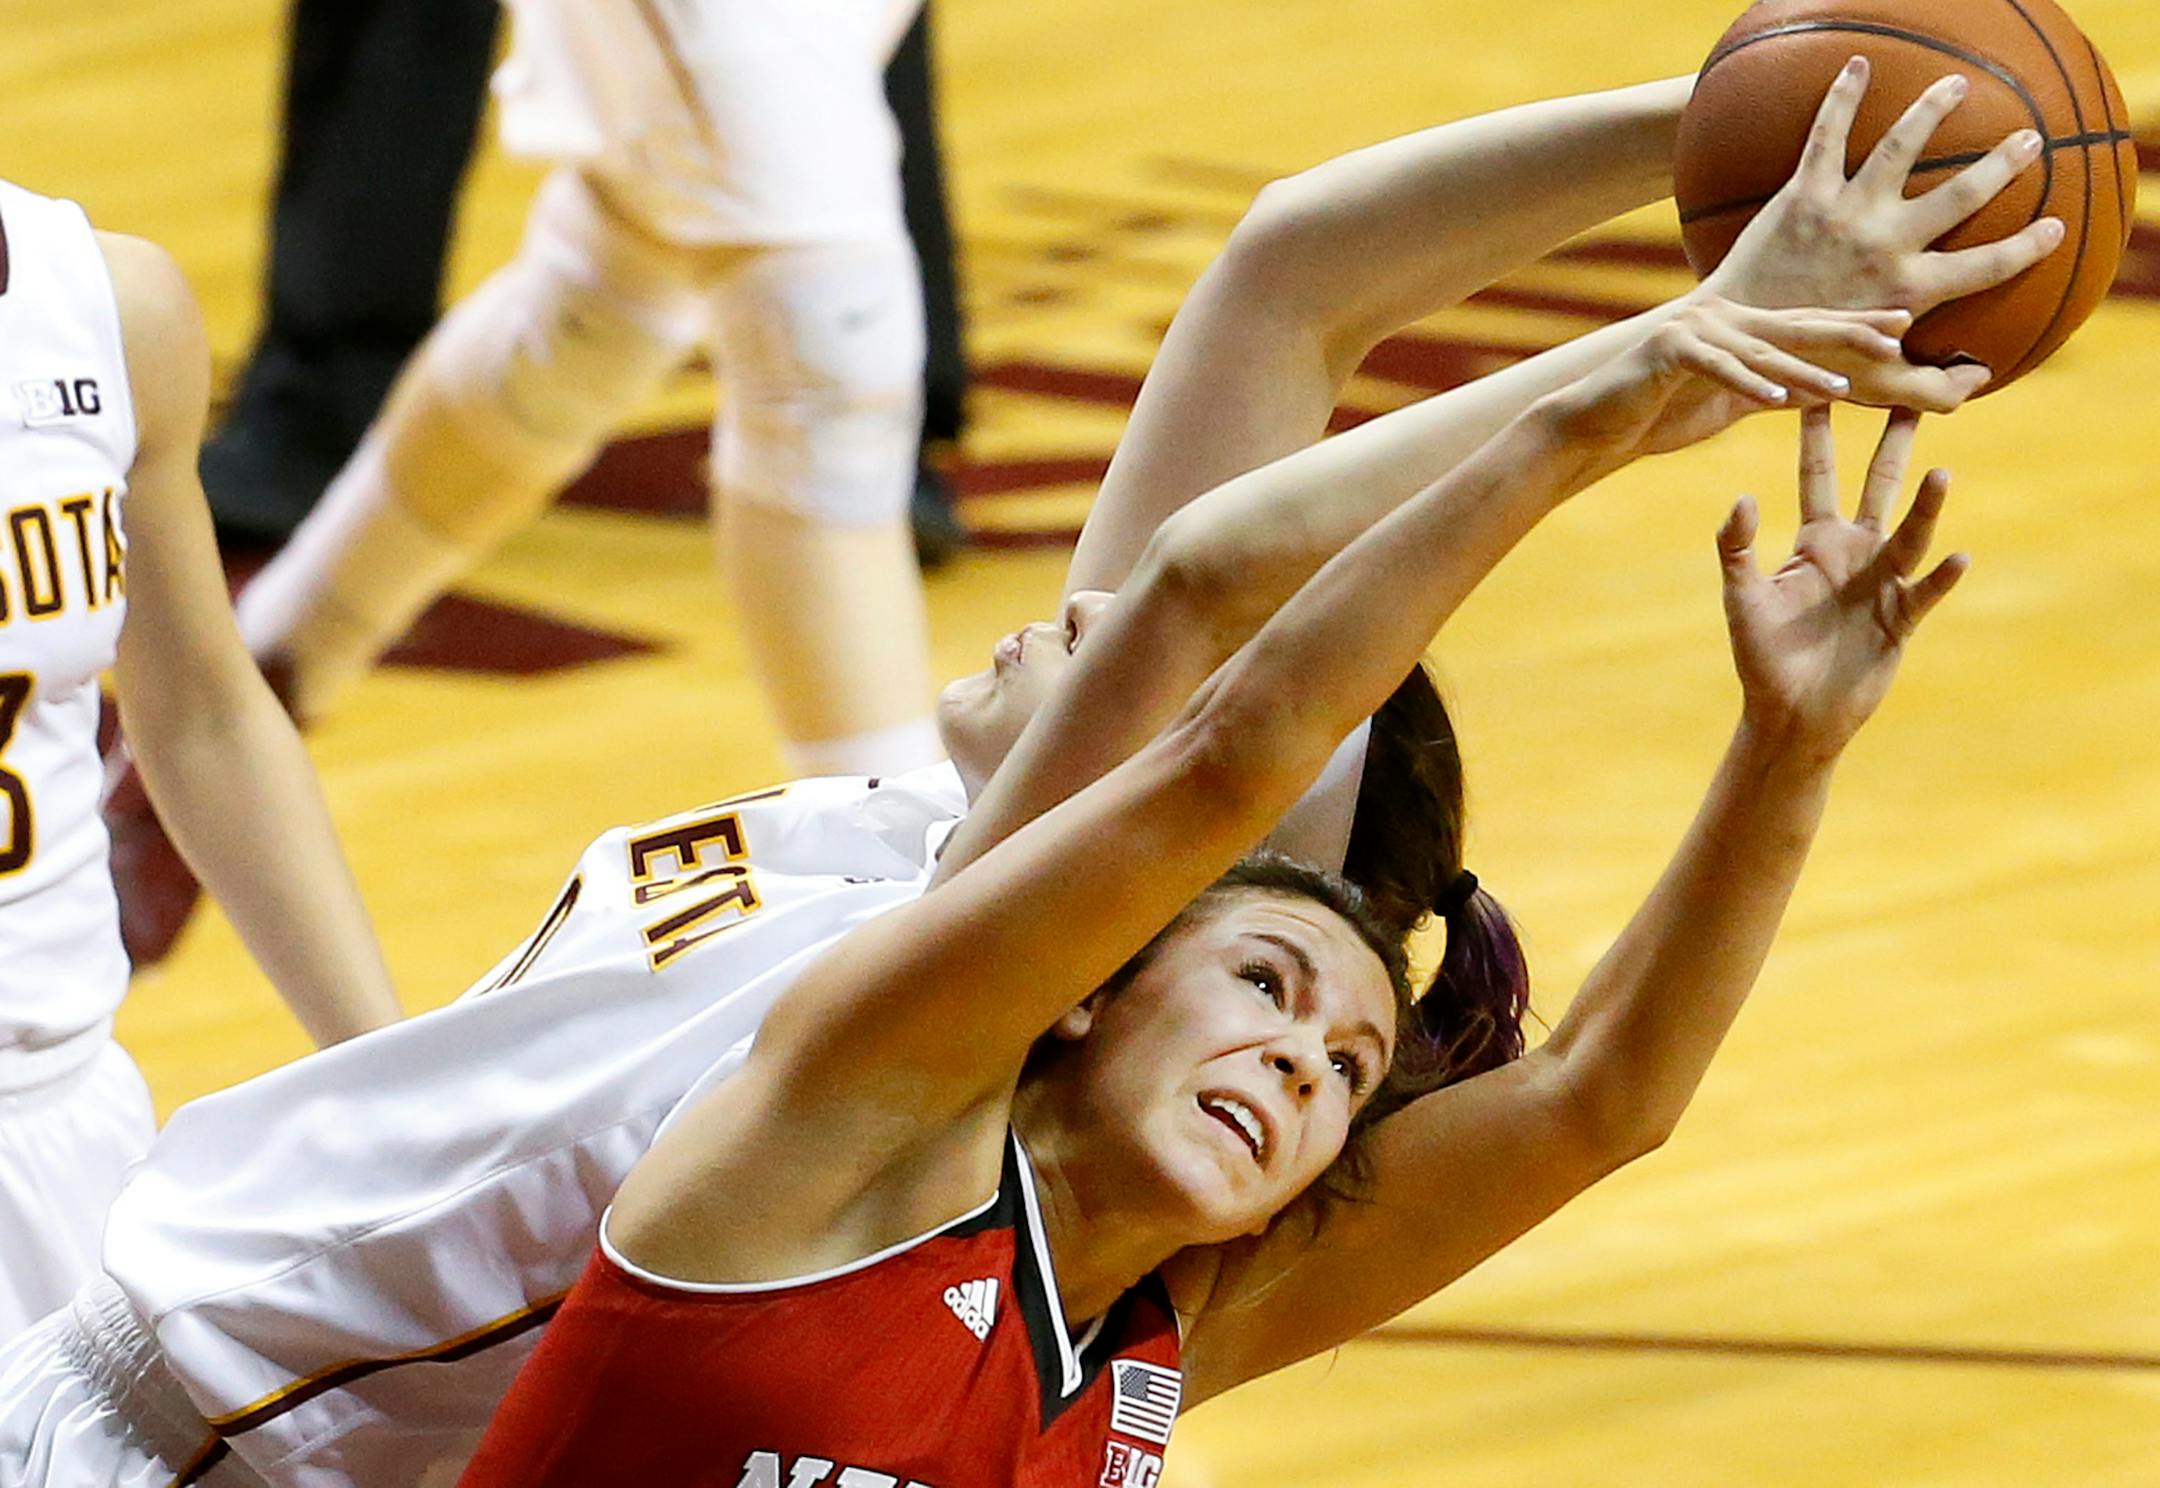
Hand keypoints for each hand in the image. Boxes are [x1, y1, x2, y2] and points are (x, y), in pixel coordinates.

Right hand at [1540, 296, 1904, 472]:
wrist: (1591, 423)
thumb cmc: (1656, 414)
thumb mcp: (1727, 402)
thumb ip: (1770, 388)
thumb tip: (1819, 389)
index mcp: (1739, 328)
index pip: (1808, 326)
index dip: (1855, 326)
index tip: (1904, 326)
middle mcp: (1722, 318)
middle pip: (1797, 326)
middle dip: (1849, 331)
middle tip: (1898, 334)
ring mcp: (1694, 329)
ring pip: (1762, 350)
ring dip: (1804, 370)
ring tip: (1844, 385)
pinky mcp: (1668, 350)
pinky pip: (1717, 368)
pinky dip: (1747, 383)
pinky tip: (1776, 398)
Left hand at [1700, 57, 2063, 406]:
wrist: (1732, 341)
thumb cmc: (1806, 365)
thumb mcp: (1874, 383)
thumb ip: (1931, 387)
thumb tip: (1981, 378)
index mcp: (1908, 290)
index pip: (1986, 266)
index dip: (2027, 247)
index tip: (2056, 226)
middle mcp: (1883, 246)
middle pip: (1959, 195)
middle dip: (2001, 164)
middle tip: (2030, 137)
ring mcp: (1843, 215)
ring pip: (1899, 150)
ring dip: (1930, 112)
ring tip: (1955, 85)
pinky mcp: (1802, 196)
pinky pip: (1825, 137)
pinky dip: (1841, 98)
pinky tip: (1857, 65)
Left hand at [1719, 405, 1967, 754]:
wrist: (1790, 715)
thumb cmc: (1761, 657)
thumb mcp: (1742, 599)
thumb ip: (1736, 548)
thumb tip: (1741, 496)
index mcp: (1814, 542)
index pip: (1818, 476)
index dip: (1819, 434)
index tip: (1825, 383)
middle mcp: (1854, 553)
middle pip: (1877, 487)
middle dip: (1892, 444)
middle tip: (1912, 395)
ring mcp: (1882, 584)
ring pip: (1909, 533)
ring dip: (1925, 505)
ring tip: (1941, 471)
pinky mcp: (1900, 620)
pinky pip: (1924, 593)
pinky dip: (1940, 576)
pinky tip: (1958, 555)